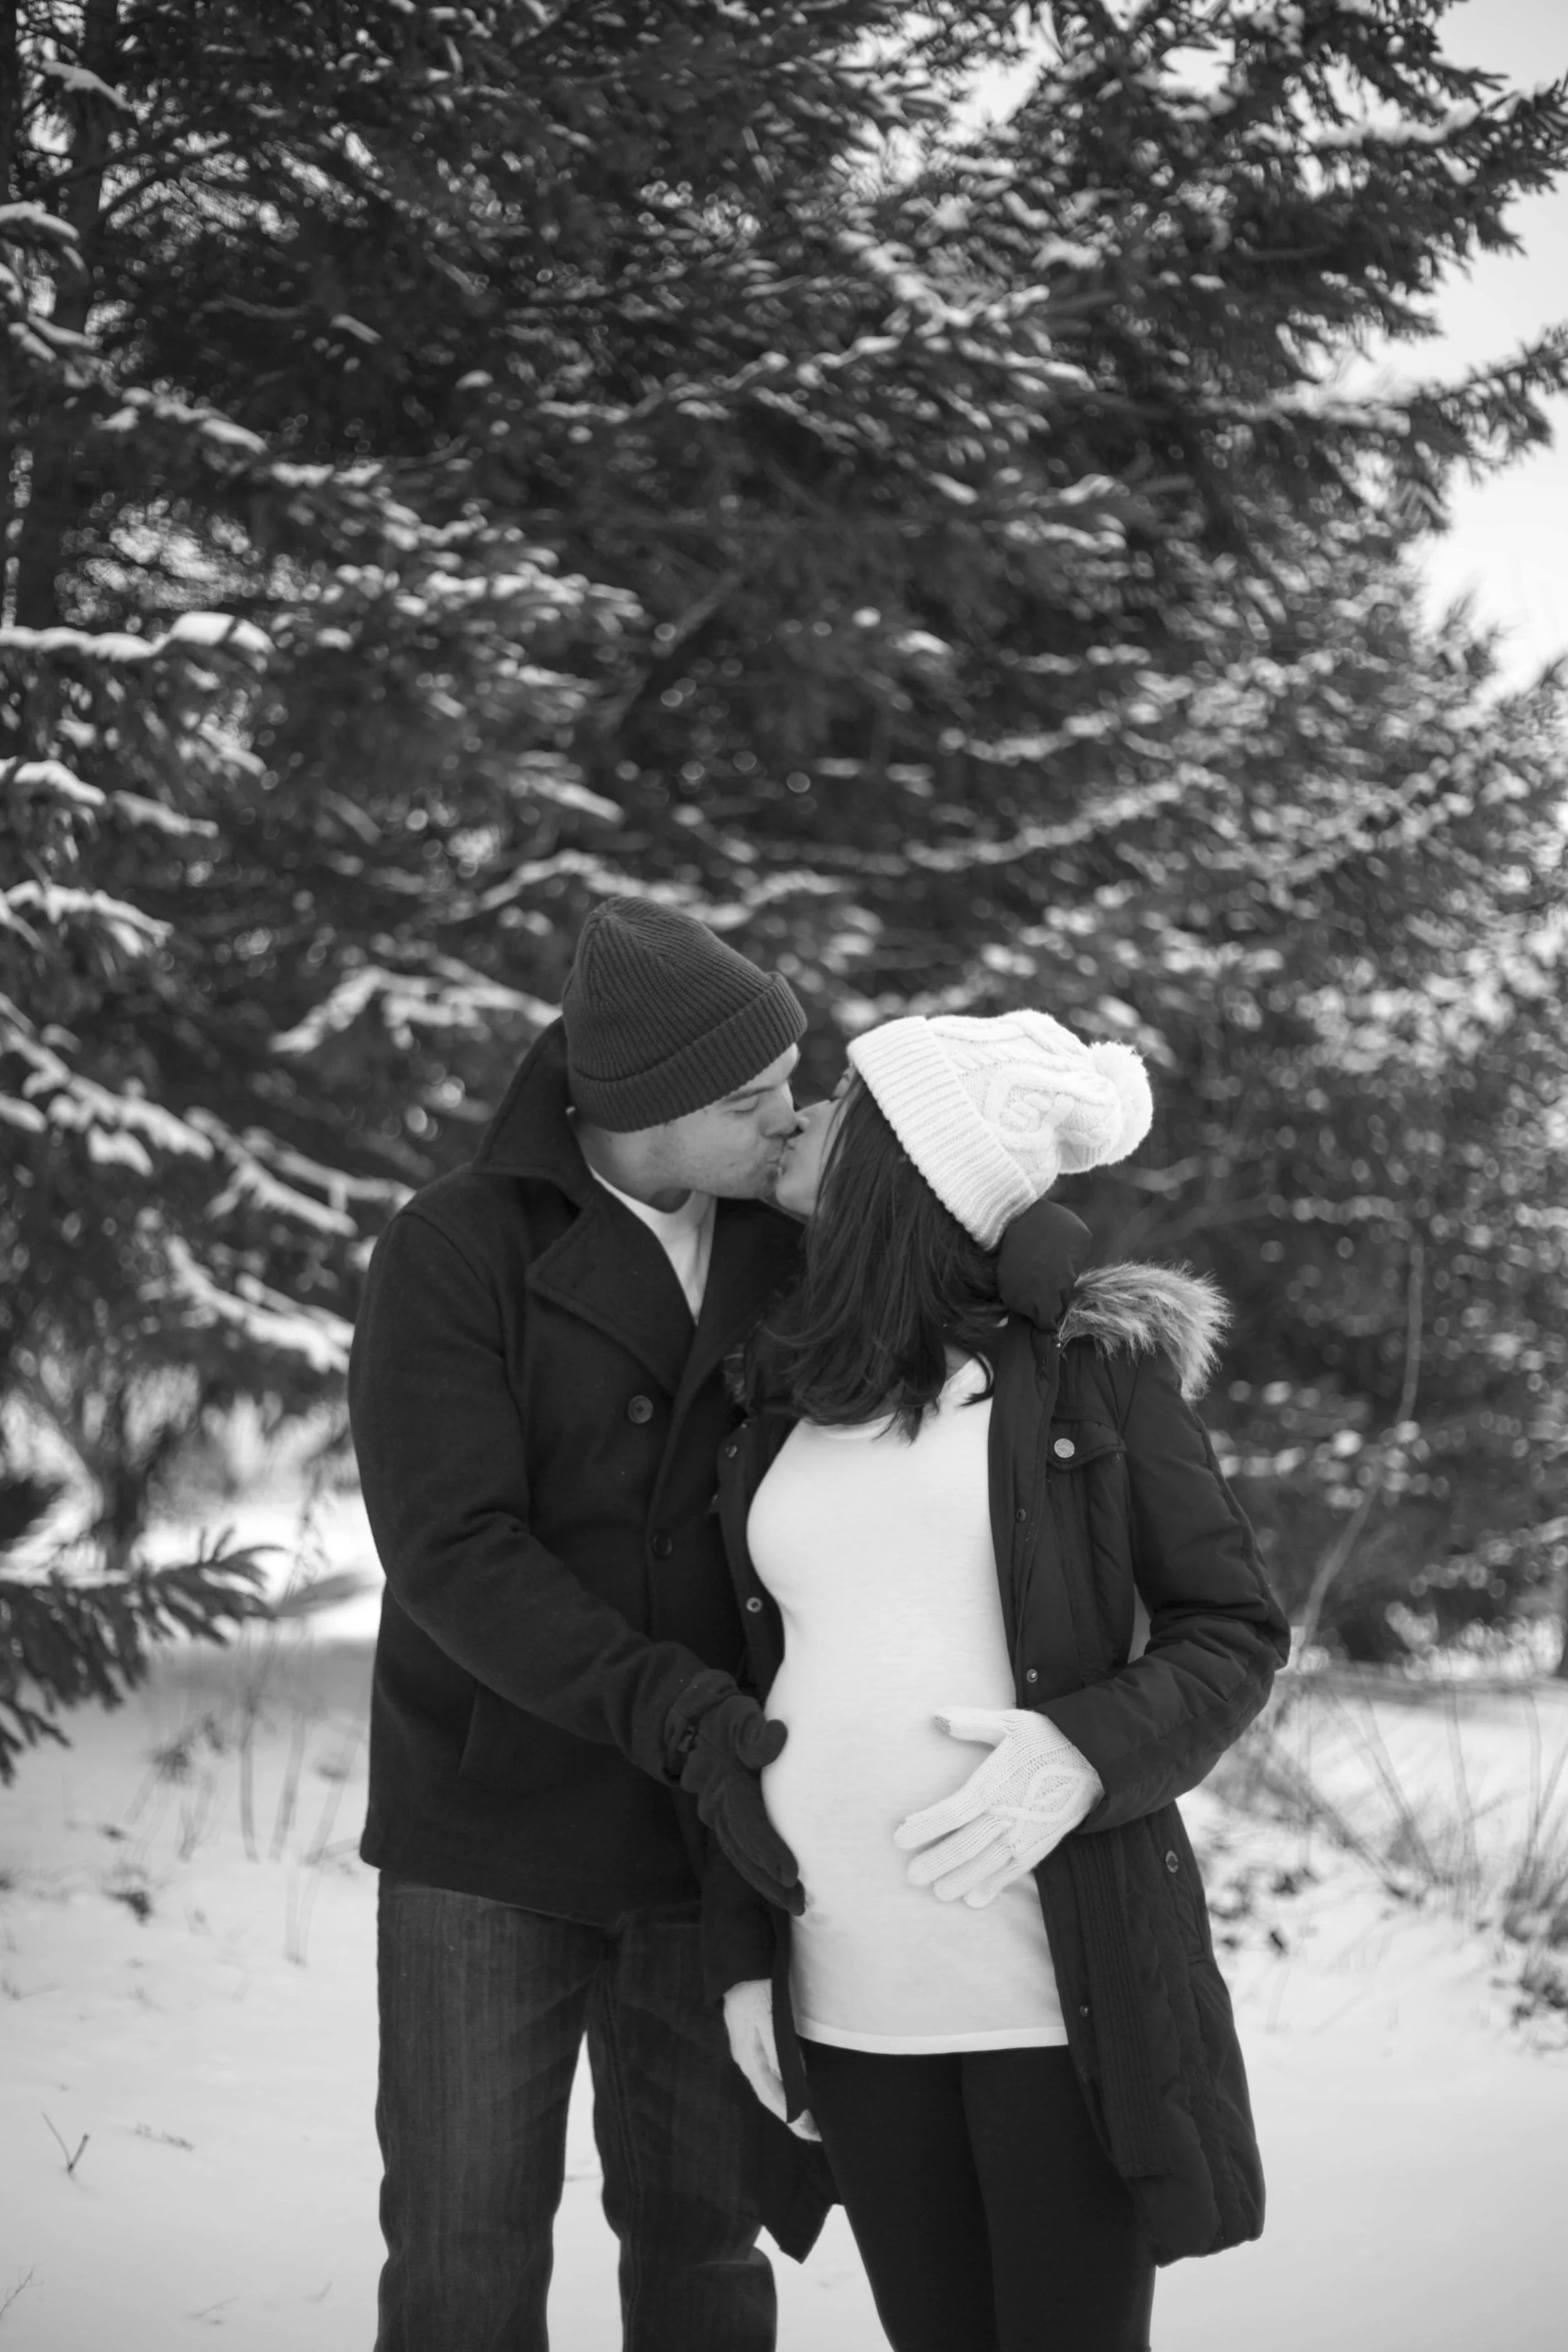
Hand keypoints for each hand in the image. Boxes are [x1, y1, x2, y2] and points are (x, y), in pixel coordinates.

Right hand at [676, 1692, 804, 1914]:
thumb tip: (776, 1738)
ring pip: (740, 1856)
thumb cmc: (727, 1720)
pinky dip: (755, 1870)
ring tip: (794, 1905)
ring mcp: (717, 1815)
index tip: (790, 1874)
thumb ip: (754, 1731)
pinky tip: (774, 1886)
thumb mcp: (740, 1717)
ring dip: (763, 1882)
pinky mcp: (722, 1818)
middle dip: (770, 1880)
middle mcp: (718, 1805)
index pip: (749, 1823)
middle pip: (744, 1850)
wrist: (696, 1723)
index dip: (768, 1850)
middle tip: (799, 1905)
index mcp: (726, 1783)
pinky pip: (737, 1850)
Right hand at [722, 1979, 820, 2140]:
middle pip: (771, 2097)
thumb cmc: (758, 1989)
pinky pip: (770, 2073)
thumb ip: (779, 2052)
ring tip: (809, 2119)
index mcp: (750, 2058)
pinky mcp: (753, 2041)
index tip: (812, 2133)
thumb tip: (794, 2085)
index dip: (793, 2118)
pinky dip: (783, 2088)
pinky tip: (795, 2089)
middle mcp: (747, 2059)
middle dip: (793, 2118)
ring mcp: (749, 2051)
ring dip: (789, 2105)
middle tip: (816, 2135)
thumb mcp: (770, 2019)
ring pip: (770, 2086)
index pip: (772, 2098)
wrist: (741, 1966)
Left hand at [893, 1705, 1102, 1906]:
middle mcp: (1007, 1814)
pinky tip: (976, 1899)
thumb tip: (935, 1716)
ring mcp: (1025, 1834)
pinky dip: (994, 1886)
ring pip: (987, 1864)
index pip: (952, 1811)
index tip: (899, 1837)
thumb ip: (971, 1723)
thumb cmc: (1049, 1737)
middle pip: (965, 1845)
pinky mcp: (1041, 1845)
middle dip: (937, 1861)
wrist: (1098, 1760)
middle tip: (912, 1877)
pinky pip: (1013, 1871)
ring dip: (961, 1879)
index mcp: (995, 1784)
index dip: (924, 1826)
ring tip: (940, 1893)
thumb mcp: (1010, 1723)